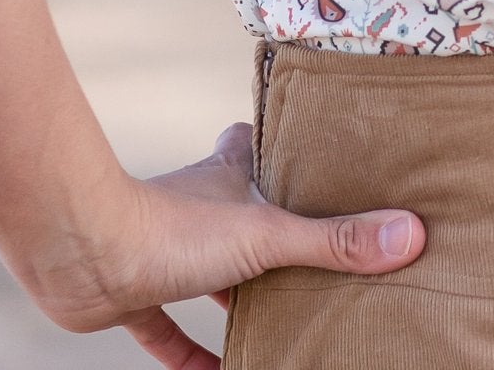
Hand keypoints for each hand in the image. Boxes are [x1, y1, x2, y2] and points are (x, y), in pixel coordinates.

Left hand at [30, 122, 425, 367]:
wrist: (82, 252)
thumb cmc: (172, 226)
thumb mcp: (267, 235)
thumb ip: (335, 241)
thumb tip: (410, 236)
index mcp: (229, 178)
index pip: (254, 145)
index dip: (276, 146)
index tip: (306, 153)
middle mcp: (198, 208)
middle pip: (238, 214)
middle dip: (268, 235)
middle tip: (311, 259)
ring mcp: (163, 253)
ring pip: (206, 274)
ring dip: (234, 299)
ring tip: (279, 323)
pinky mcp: (133, 297)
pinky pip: (165, 331)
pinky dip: (188, 357)